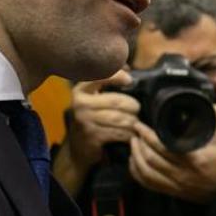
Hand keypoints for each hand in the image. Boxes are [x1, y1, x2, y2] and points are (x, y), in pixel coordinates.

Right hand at [51, 70, 138, 194]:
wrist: (78, 149)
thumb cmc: (92, 119)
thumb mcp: (95, 98)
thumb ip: (109, 81)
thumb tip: (126, 66)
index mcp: (81, 90)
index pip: (101, 76)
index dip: (118, 76)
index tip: (129, 80)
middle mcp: (80, 104)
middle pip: (117, 101)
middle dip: (133, 106)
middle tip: (137, 110)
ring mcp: (85, 120)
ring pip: (120, 118)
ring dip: (133, 122)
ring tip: (135, 123)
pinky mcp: (92, 136)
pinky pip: (119, 133)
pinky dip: (129, 134)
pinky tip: (131, 135)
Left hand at [128, 105, 215, 202]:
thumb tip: (211, 106)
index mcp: (194, 161)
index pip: (164, 148)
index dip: (148, 136)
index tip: (141, 126)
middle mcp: (182, 174)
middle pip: (151, 159)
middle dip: (139, 143)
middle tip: (135, 130)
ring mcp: (174, 184)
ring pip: (146, 172)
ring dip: (135, 155)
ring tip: (133, 142)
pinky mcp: (168, 190)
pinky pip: (147, 183)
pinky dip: (136, 172)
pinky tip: (134, 160)